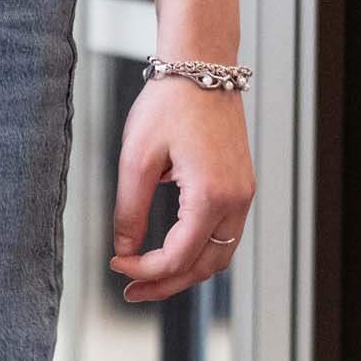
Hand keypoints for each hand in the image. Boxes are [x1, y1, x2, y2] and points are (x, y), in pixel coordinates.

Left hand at [109, 75, 253, 302]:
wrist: (201, 69)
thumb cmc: (168, 105)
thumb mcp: (136, 158)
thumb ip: (130, 210)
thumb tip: (124, 251)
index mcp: (211, 196)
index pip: (179, 255)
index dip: (146, 270)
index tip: (117, 267)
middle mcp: (236, 201)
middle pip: (205, 266)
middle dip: (167, 283)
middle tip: (131, 292)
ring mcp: (243, 195)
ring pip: (219, 254)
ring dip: (185, 271)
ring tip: (148, 278)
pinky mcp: (240, 187)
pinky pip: (223, 234)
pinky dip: (198, 250)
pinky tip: (170, 251)